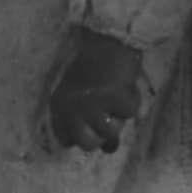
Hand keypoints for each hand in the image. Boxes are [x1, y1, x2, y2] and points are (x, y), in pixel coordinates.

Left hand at [48, 28, 141, 153]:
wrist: (107, 42)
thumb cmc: (95, 71)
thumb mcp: (84, 98)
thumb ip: (91, 124)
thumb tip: (110, 150)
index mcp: (59, 107)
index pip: (66, 140)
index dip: (85, 136)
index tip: (93, 126)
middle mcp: (71, 108)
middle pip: (88, 144)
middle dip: (102, 135)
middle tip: (109, 118)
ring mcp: (91, 103)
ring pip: (111, 131)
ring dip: (119, 116)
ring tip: (116, 97)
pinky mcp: (111, 96)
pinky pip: (130, 113)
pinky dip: (133, 101)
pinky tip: (126, 87)